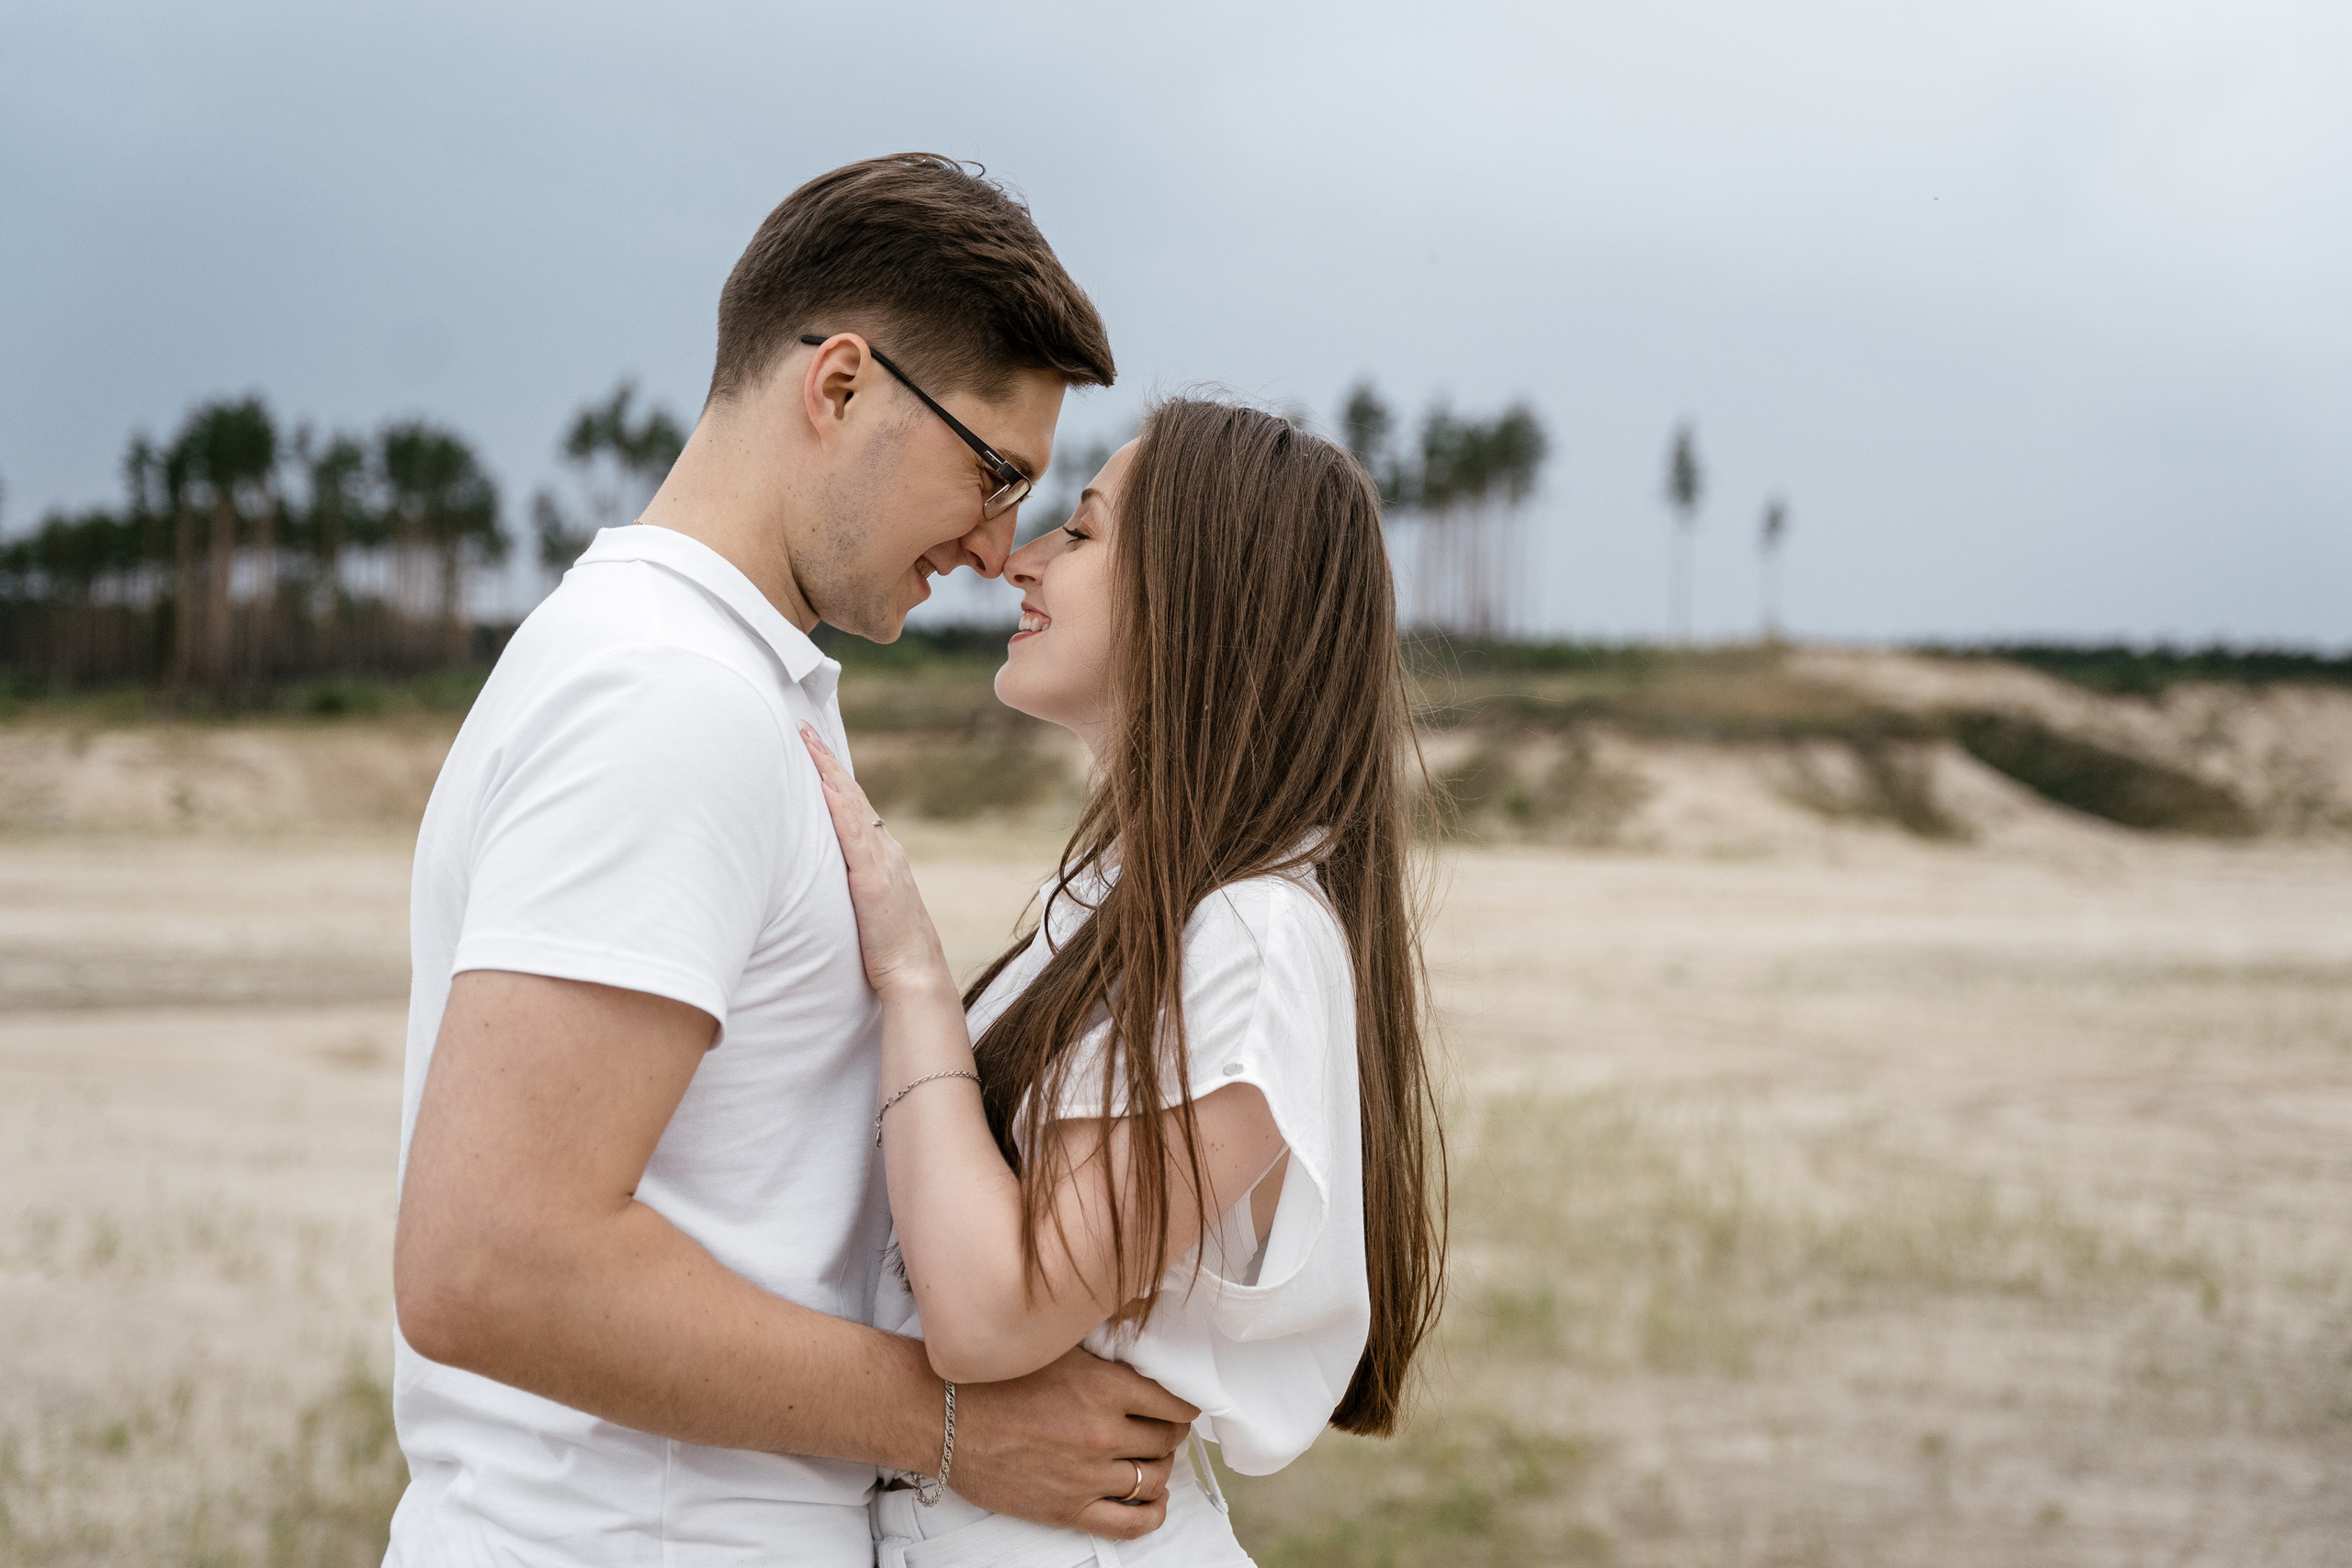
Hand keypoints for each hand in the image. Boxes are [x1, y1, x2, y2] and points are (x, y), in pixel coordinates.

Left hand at [798, 725, 952, 998]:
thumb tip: (831, 876)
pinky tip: (824, 787)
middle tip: (803, 729)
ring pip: (851, 807)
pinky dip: (839, 808)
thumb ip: (855, 885)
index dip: (833, 776)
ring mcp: (881, 863)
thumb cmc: (890, 950)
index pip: (854, 807)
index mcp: (882, 857)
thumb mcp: (870, 908)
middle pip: (852, 797)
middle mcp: (885, 851)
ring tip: (807, 744)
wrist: (916, 976)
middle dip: (826, 761)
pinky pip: (853, 837)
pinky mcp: (872, 881)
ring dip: (828, 773)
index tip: (812, 748)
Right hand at [947, 1346, 1202, 1539]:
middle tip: (1159, 1430)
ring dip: (1157, 1469)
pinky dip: (1150, 1514)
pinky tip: (1150, 1501)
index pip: (1173, 1404)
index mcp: (1105, 1388)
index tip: (1178, 1406)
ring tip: (1147, 1459)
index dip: (1182, 1406)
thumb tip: (1141, 1358)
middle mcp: (1103, 1433)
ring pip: (1153, 1480)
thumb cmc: (995, 1378)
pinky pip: (1130, 1523)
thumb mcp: (1058, 1350)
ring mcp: (1087, 1476)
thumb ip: (1103, 1360)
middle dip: (1169, 1435)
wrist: (943, 1415)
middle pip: (1166, 1442)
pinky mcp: (1067, 1509)